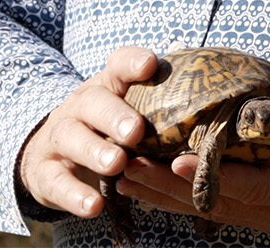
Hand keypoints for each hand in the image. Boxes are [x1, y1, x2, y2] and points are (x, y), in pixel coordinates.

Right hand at [17, 45, 156, 218]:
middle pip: (94, 102)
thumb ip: (161, 106)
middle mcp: (80, 106)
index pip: (118, 66)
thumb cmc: (106, 129)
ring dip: (94, 151)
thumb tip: (224, 106)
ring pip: (72, 137)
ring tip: (117, 164)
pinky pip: (57, 182)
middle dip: (114, 115)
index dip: (132, 63)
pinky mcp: (46, 172)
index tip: (150, 65)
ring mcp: (60, 138)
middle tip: (136, 130)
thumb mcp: (129, 111)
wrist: (48, 152)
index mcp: (107, 87)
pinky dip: (74, 195)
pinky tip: (94, 206)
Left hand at [117, 59, 269, 236]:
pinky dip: (180, 192)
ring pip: (209, 208)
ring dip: (164, 193)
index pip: (252, 186)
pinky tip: (147, 180)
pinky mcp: (262, 208)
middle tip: (125, 163)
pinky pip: (215, 204)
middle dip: (168, 186)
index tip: (175, 155)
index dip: (212, 172)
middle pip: (218, 202)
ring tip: (121, 173)